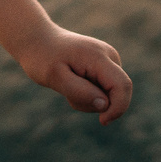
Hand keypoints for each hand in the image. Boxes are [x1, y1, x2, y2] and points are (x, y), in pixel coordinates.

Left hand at [12, 27, 131, 123]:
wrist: (38, 40)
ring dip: (88, 99)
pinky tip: (72, 81)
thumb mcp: (54, 77)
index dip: (119, 107)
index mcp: (99, 57)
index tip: (103, 121)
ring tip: (67, 84)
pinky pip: (103, 90)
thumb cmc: (42, 58)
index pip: (122, 85)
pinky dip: (88, 94)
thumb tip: (104, 105)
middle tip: (68, 94)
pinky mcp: (104, 67)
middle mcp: (109, 56)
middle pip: (116, 93)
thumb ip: (79, 91)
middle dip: (95, 103)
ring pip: (109, 94)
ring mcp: (108, 60)